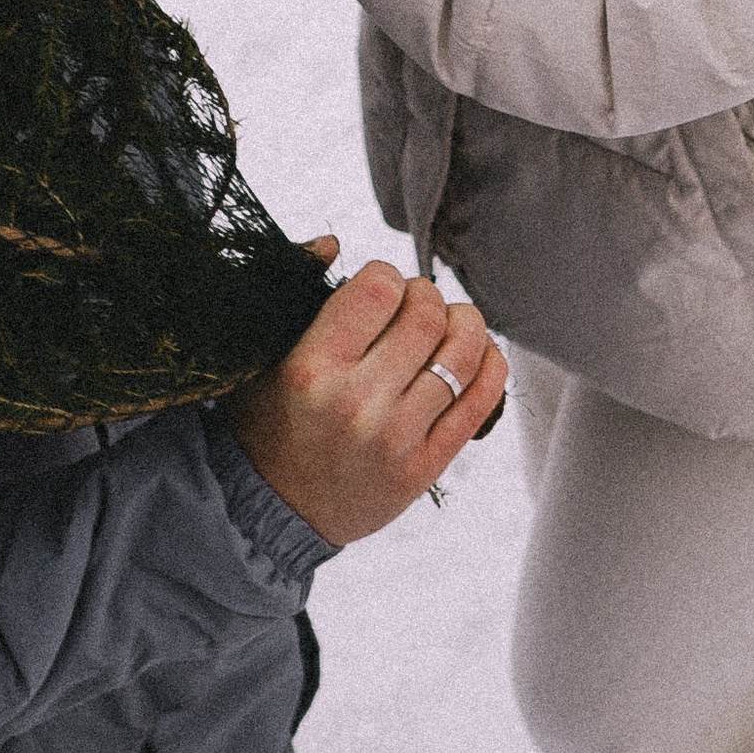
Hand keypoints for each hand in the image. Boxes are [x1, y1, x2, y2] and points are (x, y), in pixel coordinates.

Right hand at [225, 255, 506, 546]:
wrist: (270, 511)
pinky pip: (481, 401)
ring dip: (465, 324)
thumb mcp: (262, 355)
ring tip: (449, 325)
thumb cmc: (266, 422)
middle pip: (427, 314)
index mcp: (311, 367)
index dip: (387, 275)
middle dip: (427, 296)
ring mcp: (395, 439)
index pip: (379, 287)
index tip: (381, 288)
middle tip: (415, 305)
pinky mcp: (424, 468)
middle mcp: (357, 403)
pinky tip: (478, 354)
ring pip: (463, 353)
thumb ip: (296, 293)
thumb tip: (332, 241)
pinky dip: (490, 365)